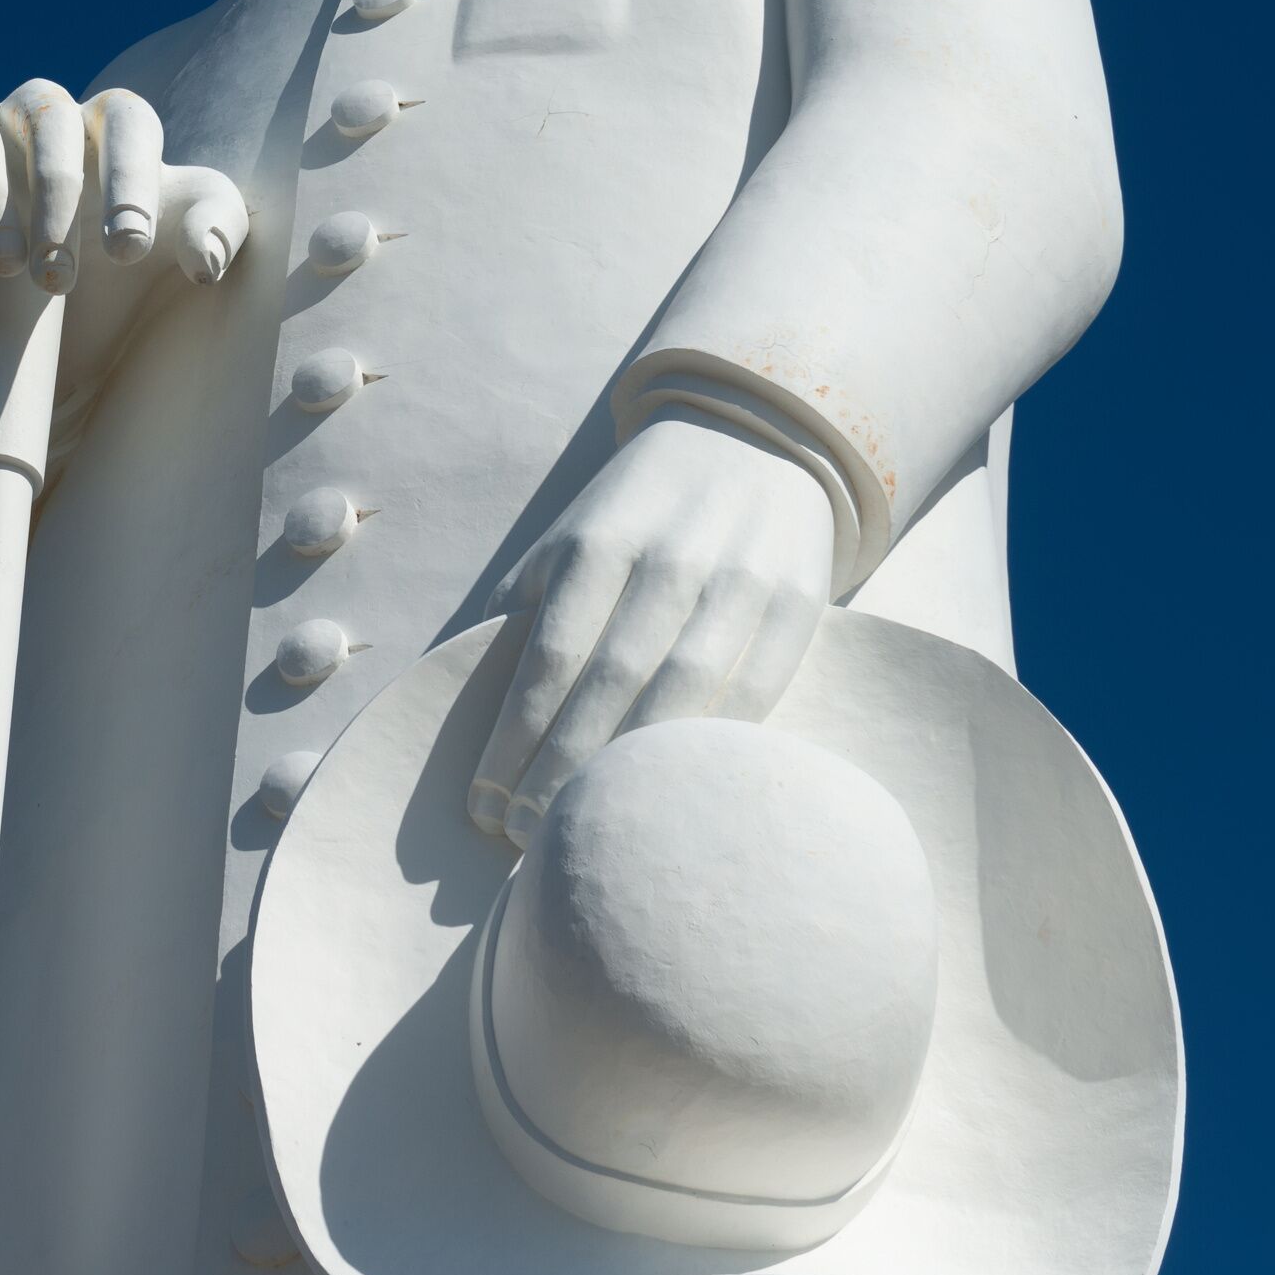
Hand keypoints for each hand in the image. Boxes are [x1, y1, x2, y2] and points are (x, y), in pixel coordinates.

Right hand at [0, 84, 246, 390]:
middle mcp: (28, 118)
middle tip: (62, 275)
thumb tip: (209, 258)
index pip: (122, 116)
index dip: (129, 174)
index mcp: (99, 128)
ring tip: (11, 268)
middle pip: (44, 110)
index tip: (129, 249)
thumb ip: (211, 237)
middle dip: (57, 191)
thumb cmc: (103, 285)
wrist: (14, 347)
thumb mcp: (166, 258)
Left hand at [469, 418, 835, 844]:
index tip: (484, 801)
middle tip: (525, 835)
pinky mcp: (798, 602)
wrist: (752, 439)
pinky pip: (755, 691)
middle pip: (613, 682)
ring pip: (686, 692)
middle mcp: (671, 558)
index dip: (517, 736)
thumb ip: (529, 611)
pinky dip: (712, 747)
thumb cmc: (636, 513)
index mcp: (600, 541)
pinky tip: (674, 791)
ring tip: (591, 824)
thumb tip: (476, 713)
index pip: (550, 655)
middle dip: (564, 766)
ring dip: (634, 767)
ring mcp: (741, 579)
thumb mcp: (570, 538)